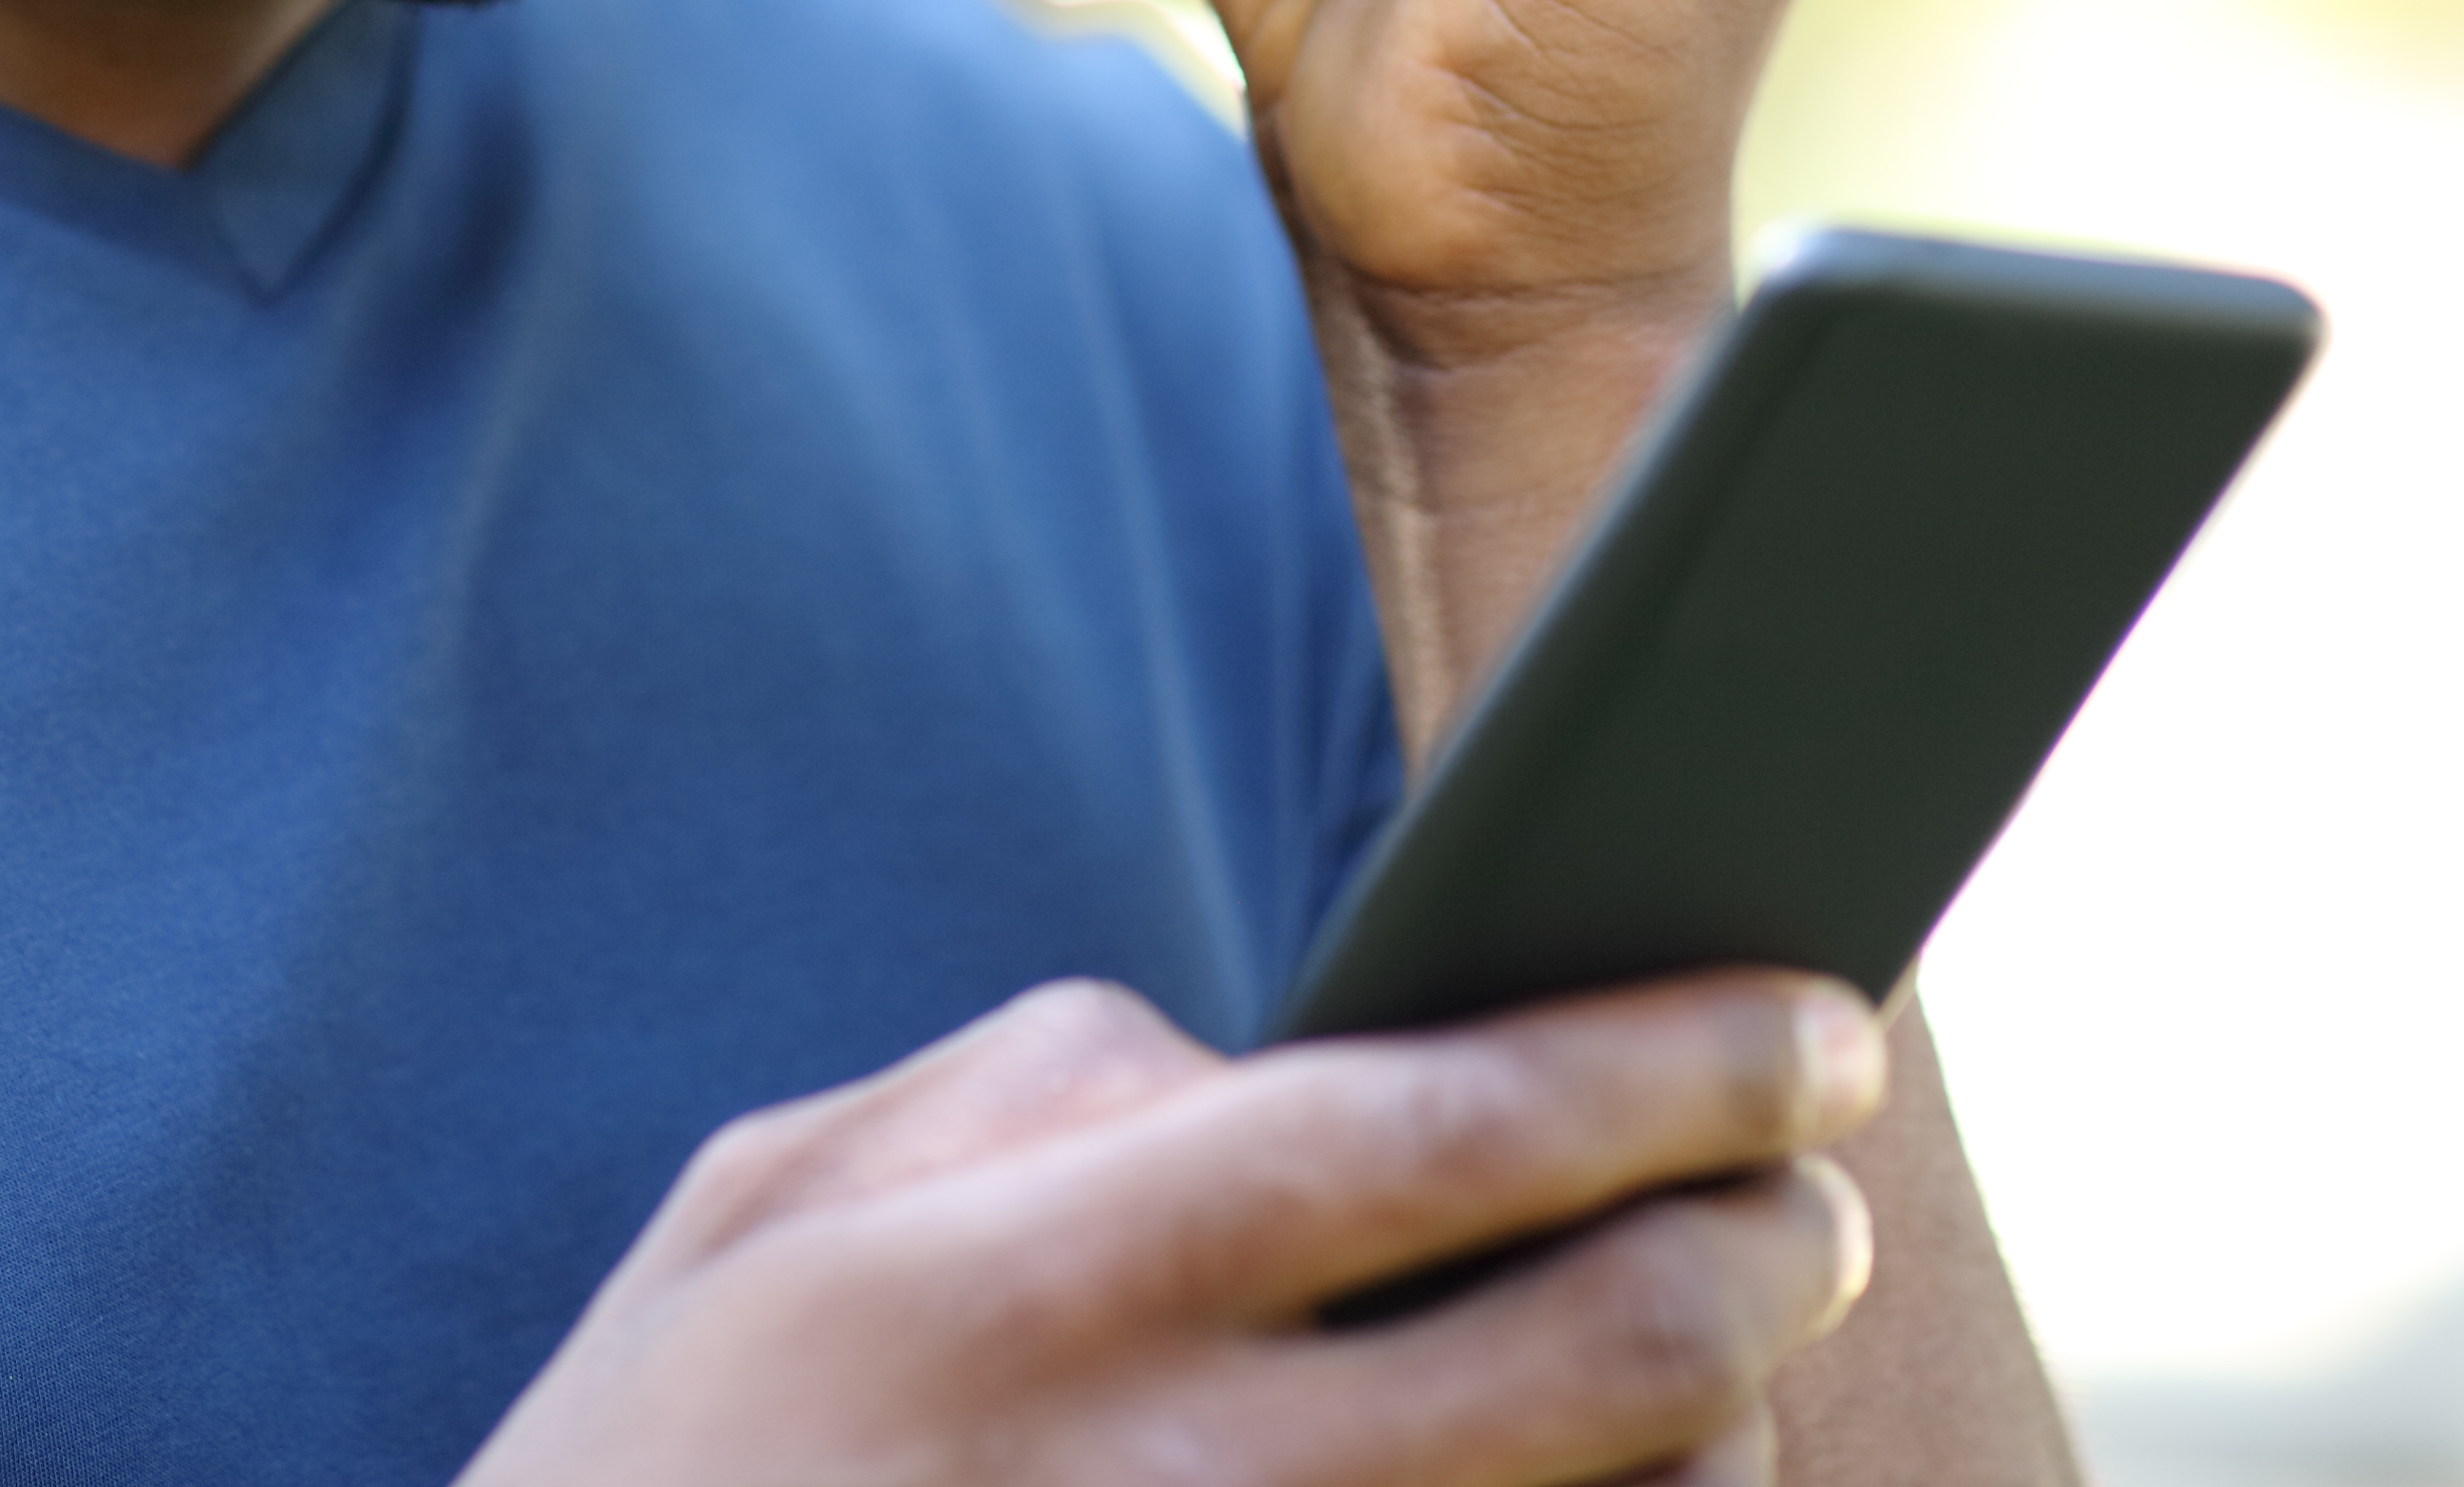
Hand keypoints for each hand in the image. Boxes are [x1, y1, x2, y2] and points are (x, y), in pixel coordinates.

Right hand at [459, 969, 1886, 1486]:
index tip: (1808, 1022)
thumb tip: (1276, 1058)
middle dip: (1773, 1246)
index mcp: (1031, 1284)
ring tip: (1722, 1372)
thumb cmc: (653, 1486)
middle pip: (1615, 1353)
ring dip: (1730, 1445)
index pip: (1444, 1122)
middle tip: (1810, 1192)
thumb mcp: (762, 1218)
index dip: (1671, 1058)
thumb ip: (1030, 1098)